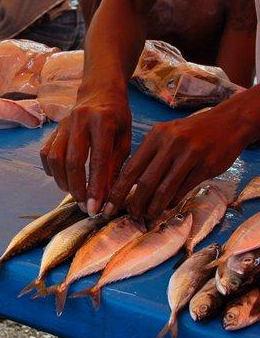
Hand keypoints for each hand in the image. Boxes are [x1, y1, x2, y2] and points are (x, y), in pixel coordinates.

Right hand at [40, 84, 131, 214]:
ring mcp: (63, 124)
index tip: (95, 208)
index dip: (96, 186)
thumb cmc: (117, 117)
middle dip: (76, 188)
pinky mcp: (53, 129)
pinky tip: (61, 178)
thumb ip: (115, 165)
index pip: (97, 160)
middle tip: (84, 205)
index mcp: (103, 122)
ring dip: (62, 181)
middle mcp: (79, 121)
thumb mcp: (125, 139)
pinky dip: (51, 170)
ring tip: (74, 193)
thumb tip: (107, 196)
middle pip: (71, 161)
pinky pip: (46, 153)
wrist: (99, 90)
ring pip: (55, 158)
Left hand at [105, 106, 250, 220]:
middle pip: (145, 181)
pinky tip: (167, 207)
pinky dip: (172, 202)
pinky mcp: (206, 166)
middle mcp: (171, 143)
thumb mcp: (166, 135)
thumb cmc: (191, 132)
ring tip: (148, 216)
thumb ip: (150, 155)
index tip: (109, 206)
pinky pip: (184, 189)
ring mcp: (189, 154)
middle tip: (131, 215)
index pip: (131, 168)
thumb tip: (129, 184)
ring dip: (154, 207)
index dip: (118, 190)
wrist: (229, 122)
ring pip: (165, 189)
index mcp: (156, 136)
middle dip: (135, 203)